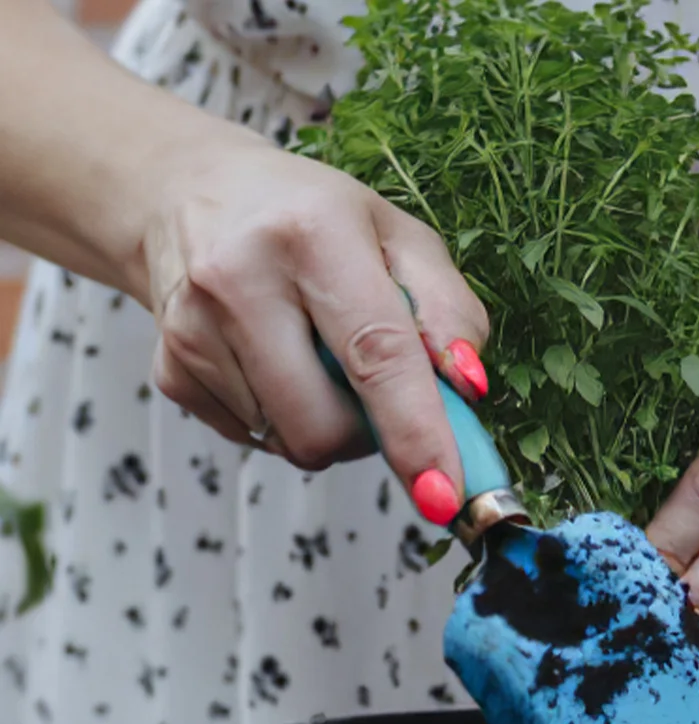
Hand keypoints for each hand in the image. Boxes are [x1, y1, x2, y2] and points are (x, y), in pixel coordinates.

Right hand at [134, 126, 488, 521]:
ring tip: (314, 356)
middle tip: (371, 384)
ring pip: (292, 442)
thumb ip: (450, 311)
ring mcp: (192, 327)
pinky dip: (281, 418)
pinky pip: (256, 439)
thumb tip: (469, 388)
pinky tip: (271, 361)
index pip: (376, 353)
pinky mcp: (169, 369)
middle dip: (368, 433)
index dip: (416, 433)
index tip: (444, 495)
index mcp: (312, 233)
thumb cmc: (313, 220)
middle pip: (325, 427)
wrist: (189, 193)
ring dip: (326, 423)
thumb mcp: (399, 238)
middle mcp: (240, 277)